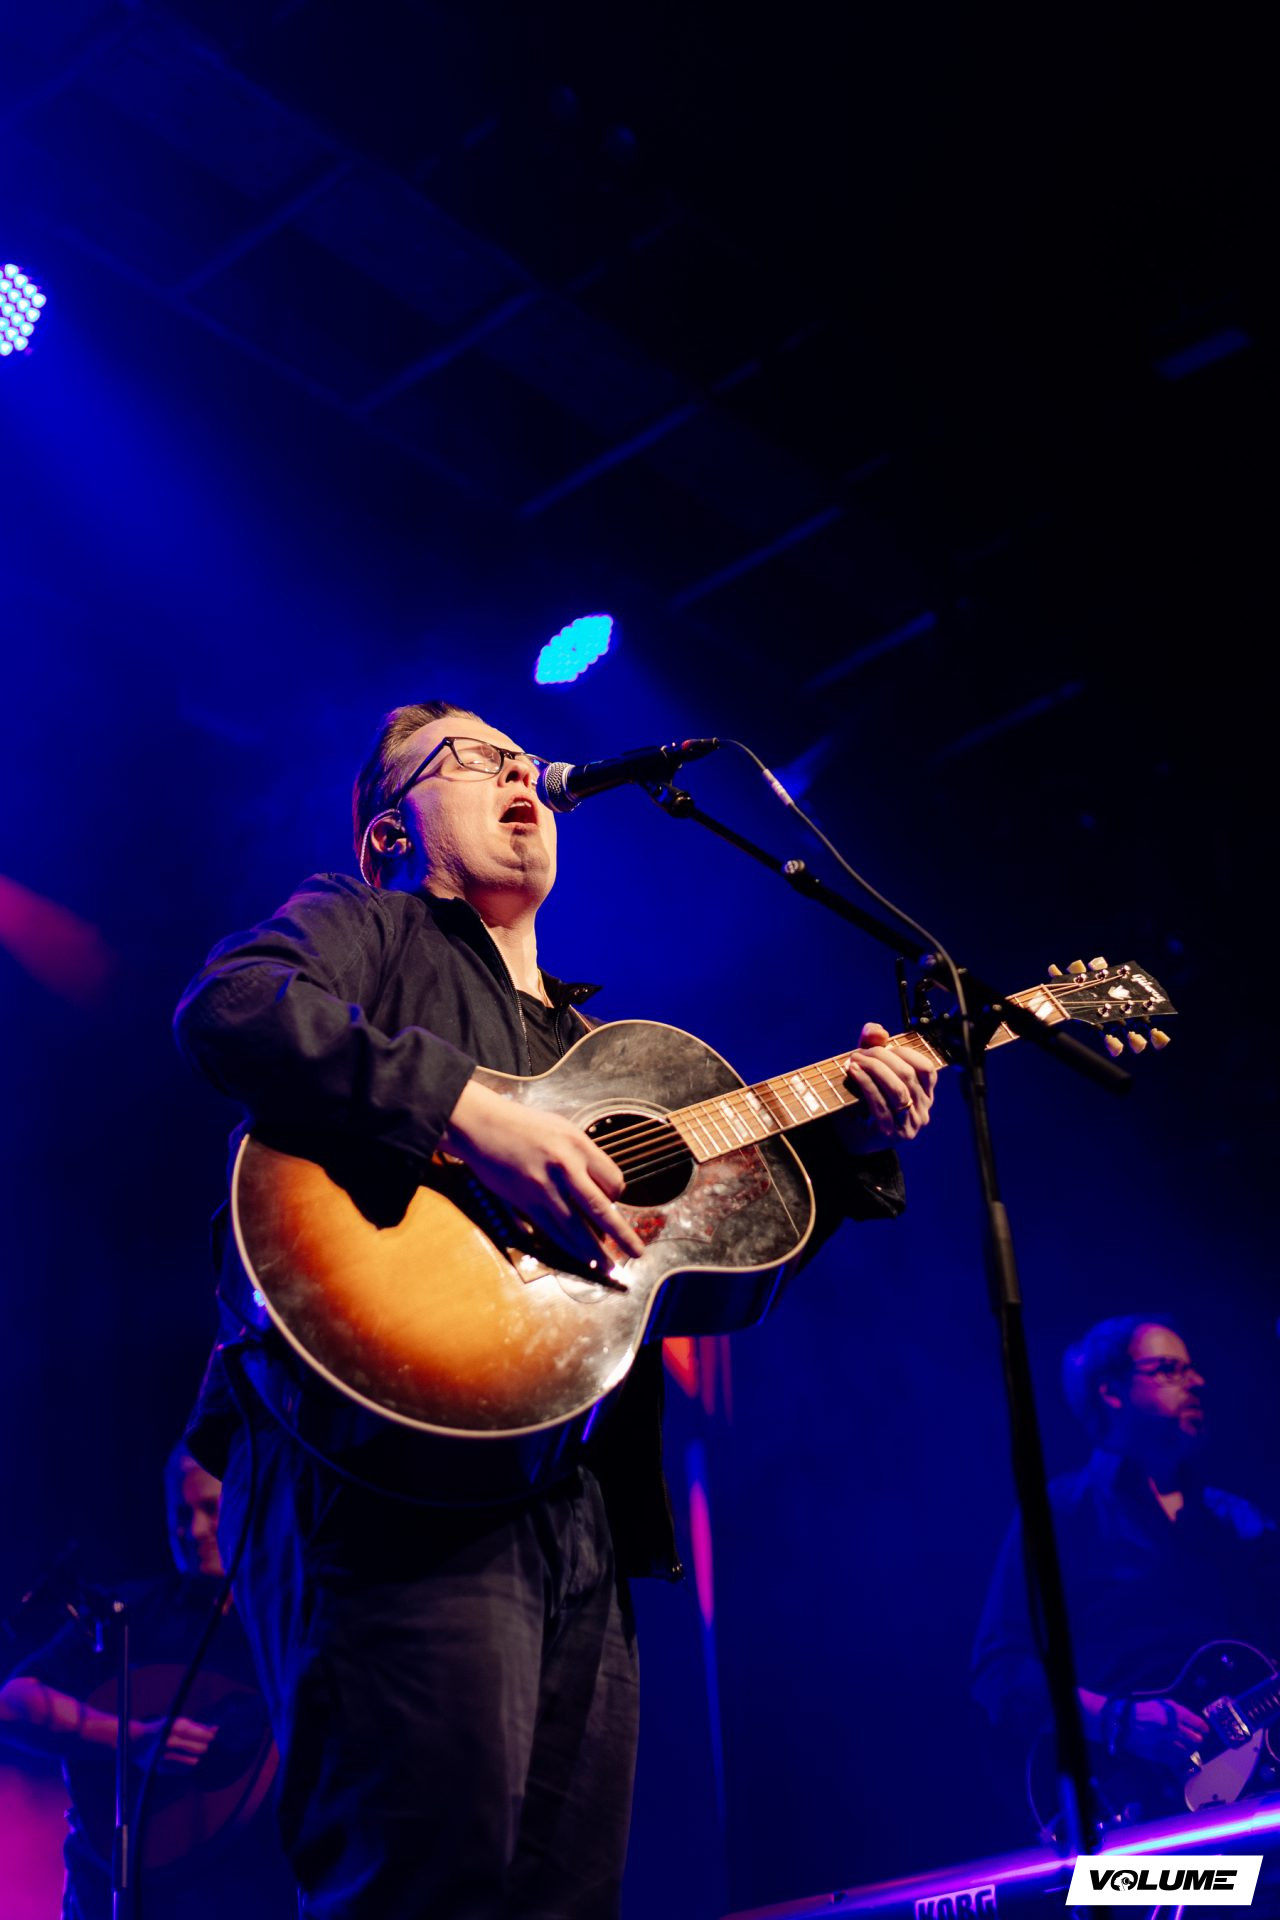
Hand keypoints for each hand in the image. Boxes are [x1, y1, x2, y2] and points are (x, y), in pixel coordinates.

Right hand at [130, 1713, 217, 1773]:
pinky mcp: (161, 1767)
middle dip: (204, 1746)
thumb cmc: (162, 1729)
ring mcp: (164, 1755)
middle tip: (204, 1745)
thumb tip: (216, 1729)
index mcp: (174, 1726)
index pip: (199, 1733)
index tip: (212, 1736)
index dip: (208, 1735)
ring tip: (197, 1752)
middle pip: (198, 1748)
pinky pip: (182, 1768)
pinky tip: (190, 1760)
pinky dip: (188, 1764)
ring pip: (192, 1760)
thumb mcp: (177, 1723)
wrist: (135, 1740)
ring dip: (196, 1756)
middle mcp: (169, 1741)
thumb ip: (197, 1726)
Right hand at [442, 1079, 645, 1266]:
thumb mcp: (563, 1129)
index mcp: (578, 1146)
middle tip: (637, 1253)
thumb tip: (599, 1188)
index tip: (613, 1200)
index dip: (617, 1196)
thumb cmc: (525, 1125)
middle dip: (621, 1235)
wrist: (483, 1126)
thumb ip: (583, 1157)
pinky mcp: (524, 1201)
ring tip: (608, 1267)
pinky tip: (578, 1256)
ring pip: (574, 1227)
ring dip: (593, 1251)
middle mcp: (564, 1168)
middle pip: (600, 1209)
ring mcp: (542, 1188)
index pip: (612, 1181)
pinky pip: (549, 1230)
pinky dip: (566, 1245)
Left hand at [838, 1022, 937, 1151]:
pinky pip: (881, 1104)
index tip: (879, 1045)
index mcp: (925, 1094)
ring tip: (854, 1060)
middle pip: (908, 1075)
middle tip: (859, 1052)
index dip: (903, 1051)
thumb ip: (873, 1046)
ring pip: (898, 1089)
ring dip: (874, 1069)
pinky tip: (853, 1073)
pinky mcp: (891, 1135)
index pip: (926, 1067)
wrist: (852, 1137)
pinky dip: (866, 1084)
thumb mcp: (870, 1069)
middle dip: (882, 1057)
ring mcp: (909, 1125)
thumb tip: (876, 1029)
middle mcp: (923, 1111)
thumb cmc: (863, 1101)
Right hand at [1118, 1698, 1208, 1771]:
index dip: (1203, 1728)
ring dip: (1190, 1750)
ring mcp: (1167, 1743)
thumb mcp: (1159, 1704)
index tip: (1206, 1730)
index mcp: (1173, 1714)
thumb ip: (1176, 1710)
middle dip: (1198, 1740)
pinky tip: (1179, 1755)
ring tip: (1188, 1748)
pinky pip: (1177, 1760)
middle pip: (1195, 1739)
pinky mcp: (1160, 1754)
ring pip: (1188, 1751)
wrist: (1123, 1723)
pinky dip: (1180, 1758)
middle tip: (1197, 1740)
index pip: (1196, 1722)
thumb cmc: (1141, 1711)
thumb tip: (1191, 1720)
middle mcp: (1173, 1728)